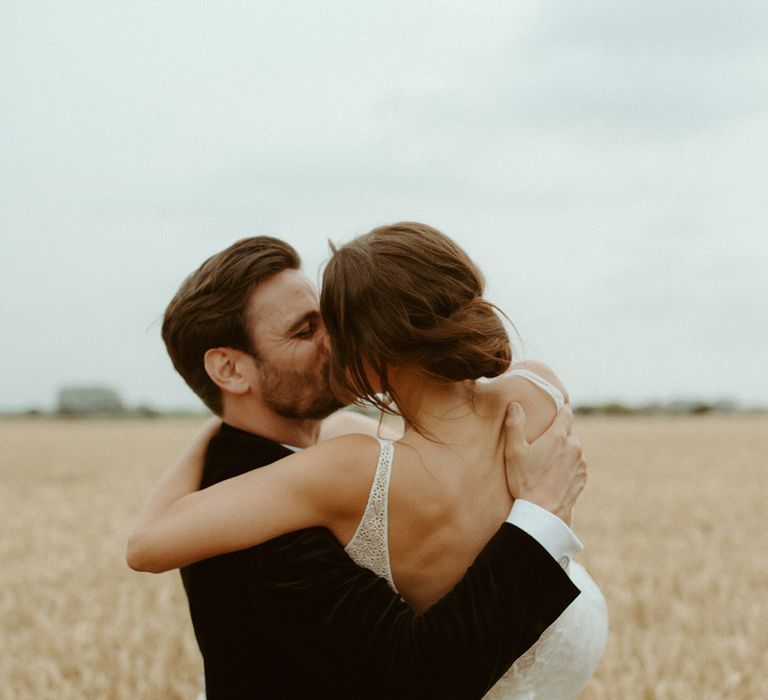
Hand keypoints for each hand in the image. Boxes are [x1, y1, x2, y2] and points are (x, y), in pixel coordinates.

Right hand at [503, 402, 586, 525]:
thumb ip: (514, 425)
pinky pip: (577, 463)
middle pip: (569, 431)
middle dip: (559, 433)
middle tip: (543, 442)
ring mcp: (581, 462)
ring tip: (548, 460)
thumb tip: (514, 405)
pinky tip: (555, 473)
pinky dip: (569, 464)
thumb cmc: (525, 481)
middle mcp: (574, 446)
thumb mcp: (514, 452)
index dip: (561, 410)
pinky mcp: (583, 476)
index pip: (567, 413)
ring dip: (565, 449)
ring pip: (574, 447)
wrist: (543, 512)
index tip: (555, 412)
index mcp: (558, 436)